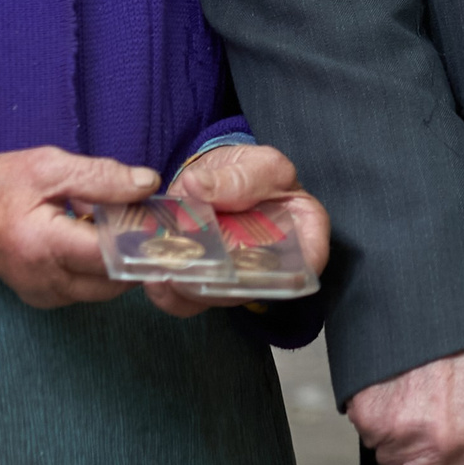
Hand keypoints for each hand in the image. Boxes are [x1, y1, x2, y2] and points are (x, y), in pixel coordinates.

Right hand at [0, 147, 158, 308]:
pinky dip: (101, 264)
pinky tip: (90, 236)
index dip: (143, 236)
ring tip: (111, 221)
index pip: (113, 254)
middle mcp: (46, 281)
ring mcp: (45, 295)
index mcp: (44, 246)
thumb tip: (148, 184)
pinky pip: (90, 288)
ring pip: (108, 287)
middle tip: (142, 214)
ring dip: (120, 257)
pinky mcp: (47, 298)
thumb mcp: (48, 166)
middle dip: (137, 248)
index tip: (161, 214)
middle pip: (118, 278)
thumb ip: (101, 176)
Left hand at [141, 144, 332, 318]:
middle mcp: (274, 267)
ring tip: (164, 272)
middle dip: (222, 282)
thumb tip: (199, 186)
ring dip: (189, 288)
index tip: (249, 262)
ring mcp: (237, 281)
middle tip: (193, 268)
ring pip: (217, 298)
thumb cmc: (250, 171)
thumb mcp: (257, 163)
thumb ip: (239, 176)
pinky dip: (167, 292)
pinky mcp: (206, 285)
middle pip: (253, 287)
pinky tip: (154, 275)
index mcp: (305, 233)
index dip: (286, 271)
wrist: (215, 177)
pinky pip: (188, 301)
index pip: (309, 261)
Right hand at [347, 336, 463, 464]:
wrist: (447, 292)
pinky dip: (379, 409)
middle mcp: (445, 447)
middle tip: (423, 447)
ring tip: (418, 394)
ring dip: (399, 438)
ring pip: (387, 459)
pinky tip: (400, 382)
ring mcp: (403, 433)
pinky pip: (367, 428)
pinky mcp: (370, 413)